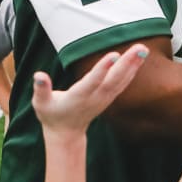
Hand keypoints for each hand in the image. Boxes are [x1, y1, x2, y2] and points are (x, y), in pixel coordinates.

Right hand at [32, 43, 148, 135]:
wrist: (66, 133)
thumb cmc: (51, 115)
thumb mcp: (41, 103)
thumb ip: (41, 89)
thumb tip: (39, 75)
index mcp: (78, 97)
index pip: (92, 82)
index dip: (102, 69)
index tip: (113, 55)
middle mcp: (95, 98)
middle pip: (113, 79)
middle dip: (127, 63)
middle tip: (139, 48)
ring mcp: (104, 98)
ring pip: (121, 80)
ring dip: (133, 65)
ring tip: (143, 49)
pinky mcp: (108, 97)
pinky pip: (122, 83)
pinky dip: (132, 71)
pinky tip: (139, 59)